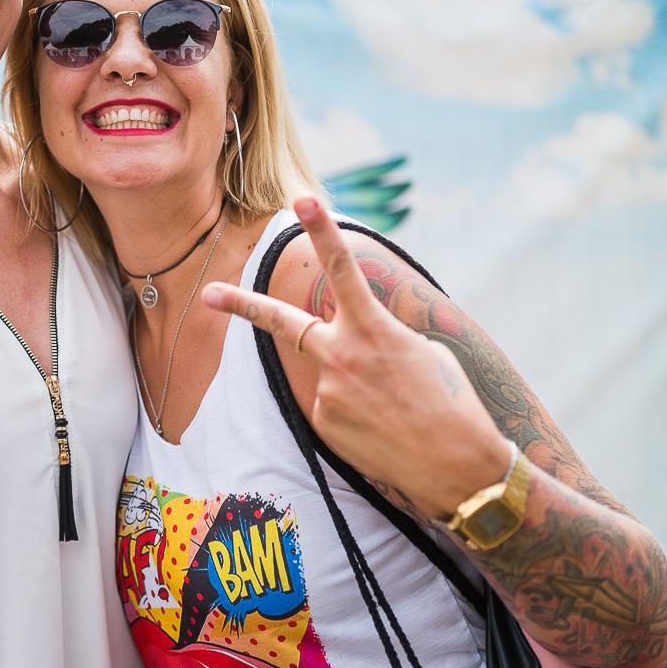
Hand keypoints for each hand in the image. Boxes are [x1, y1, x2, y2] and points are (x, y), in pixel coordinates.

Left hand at [202, 196, 507, 519]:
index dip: (323, 231)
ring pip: (328, 374)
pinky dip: (354, 412)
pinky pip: (333, 406)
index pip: (342, 269)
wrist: (457, 467)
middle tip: (209, 294)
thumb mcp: (423, 352)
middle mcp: (341, 356)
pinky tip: (383, 429)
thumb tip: (357, 340)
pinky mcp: (324, 423)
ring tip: (393, 411)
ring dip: (354, 386)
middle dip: (242, 306)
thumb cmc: (451, 403)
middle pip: (281, 322)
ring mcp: (328, 392)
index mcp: (373, 329)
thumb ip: (380, 335)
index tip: (303, 201)